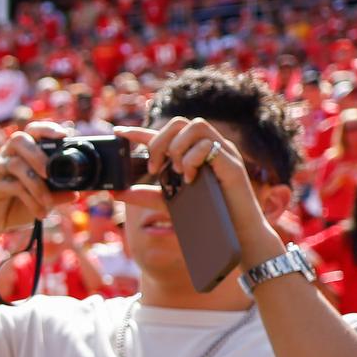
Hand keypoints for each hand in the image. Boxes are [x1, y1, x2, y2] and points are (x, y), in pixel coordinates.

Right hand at [0, 123, 67, 259]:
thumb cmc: (16, 206)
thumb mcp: (42, 200)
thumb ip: (57, 194)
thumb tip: (77, 193)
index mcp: (22, 152)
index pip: (32, 131)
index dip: (47, 128)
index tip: (65, 134)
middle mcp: (8, 155)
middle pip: (19, 139)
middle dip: (37, 153)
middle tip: (50, 172)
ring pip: (17, 164)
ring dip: (37, 184)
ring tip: (48, 202)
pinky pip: (13, 186)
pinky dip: (31, 200)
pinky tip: (41, 213)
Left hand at [126, 118, 275, 258]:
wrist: (239, 234)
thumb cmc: (209, 216)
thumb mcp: (170, 203)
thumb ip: (146, 196)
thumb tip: (117, 192)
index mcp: (193, 154)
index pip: (165, 135)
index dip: (140, 131)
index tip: (118, 132)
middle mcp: (209, 148)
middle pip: (178, 122)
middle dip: (159, 141)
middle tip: (154, 168)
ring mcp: (223, 152)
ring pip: (195, 126)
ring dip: (178, 147)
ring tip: (176, 172)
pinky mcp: (233, 163)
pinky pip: (208, 145)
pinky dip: (192, 159)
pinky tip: (190, 178)